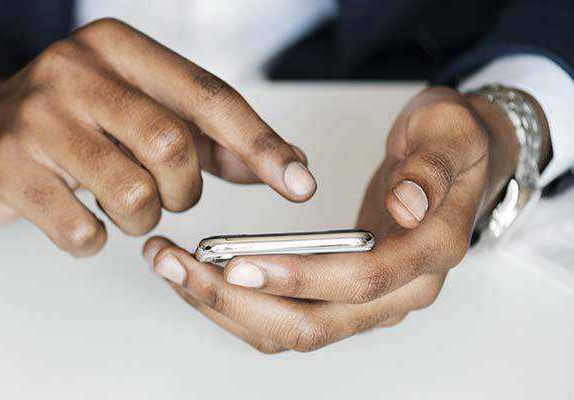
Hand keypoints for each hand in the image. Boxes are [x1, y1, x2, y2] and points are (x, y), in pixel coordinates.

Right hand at [0, 18, 314, 256]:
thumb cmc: (65, 122)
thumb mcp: (134, 109)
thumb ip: (204, 134)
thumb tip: (279, 164)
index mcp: (115, 47)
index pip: (207, 96)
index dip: (260, 144)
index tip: (298, 183)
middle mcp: (74, 70)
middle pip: (173, 147)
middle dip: (183, 191)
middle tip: (165, 197)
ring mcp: (35, 118)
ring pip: (132, 194)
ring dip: (140, 219)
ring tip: (120, 207)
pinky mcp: (6, 167)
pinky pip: (82, 230)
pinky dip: (93, 239)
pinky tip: (78, 219)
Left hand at [142, 87, 549, 352]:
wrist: (457, 161)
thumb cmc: (449, 144)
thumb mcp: (448, 132)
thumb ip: (429, 169)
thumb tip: (406, 206)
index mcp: (428, 254)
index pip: (360, 283)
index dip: (299, 279)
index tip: (237, 264)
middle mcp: (400, 293)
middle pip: (312, 324)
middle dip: (236, 301)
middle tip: (177, 264)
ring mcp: (369, 303)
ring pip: (289, 331)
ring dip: (224, 307)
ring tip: (170, 266)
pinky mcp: (341, 299)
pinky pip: (283, 319)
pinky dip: (236, 305)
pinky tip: (197, 275)